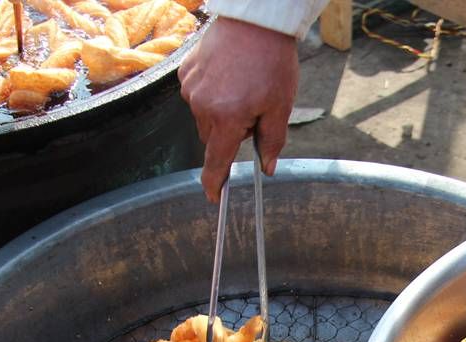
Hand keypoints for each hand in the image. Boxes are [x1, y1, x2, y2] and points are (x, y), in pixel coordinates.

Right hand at [178, 18, 298, 200]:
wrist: (255, 20)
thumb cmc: (272, 62)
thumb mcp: (281, 106)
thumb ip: (273, 141)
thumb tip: (268, 168)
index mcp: (227, 118)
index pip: (216, 160)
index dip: (214, 182)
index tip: (213, 198)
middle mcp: (202, 106)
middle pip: (213, 138)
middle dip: (231, 133)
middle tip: (255, 109)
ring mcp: (191, 88)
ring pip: (205, 117)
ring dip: (221, 114)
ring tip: (242, 87)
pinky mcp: (185, 72)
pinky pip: (197, 96)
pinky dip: (212, 94)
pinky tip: (228, 76)